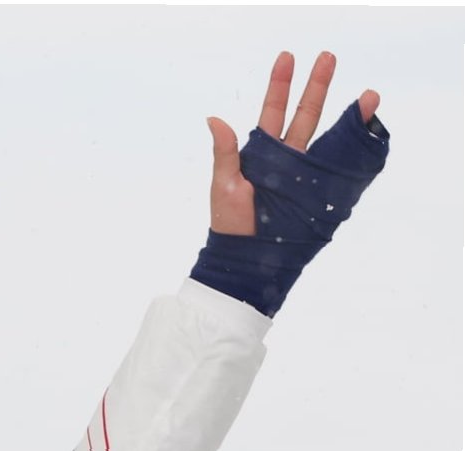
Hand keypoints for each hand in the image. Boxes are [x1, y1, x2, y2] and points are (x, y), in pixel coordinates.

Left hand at [208, 52, 380, 235]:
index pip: (273, 112)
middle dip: (318, 86)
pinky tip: (369, 134)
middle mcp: (285, 160)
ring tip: (368, 96)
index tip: (287, 56)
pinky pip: (337, 170)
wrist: (246, 261)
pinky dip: (354, 152)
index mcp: (261, 153)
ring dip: (348, 116)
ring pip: (327, 138)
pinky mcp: (316, 195)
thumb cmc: (229, 224)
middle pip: (305, 116)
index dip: (280, 85)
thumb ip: (224, 152)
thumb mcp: (224, 185)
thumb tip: (213, 118)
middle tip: (328, 56)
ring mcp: (303, 176)